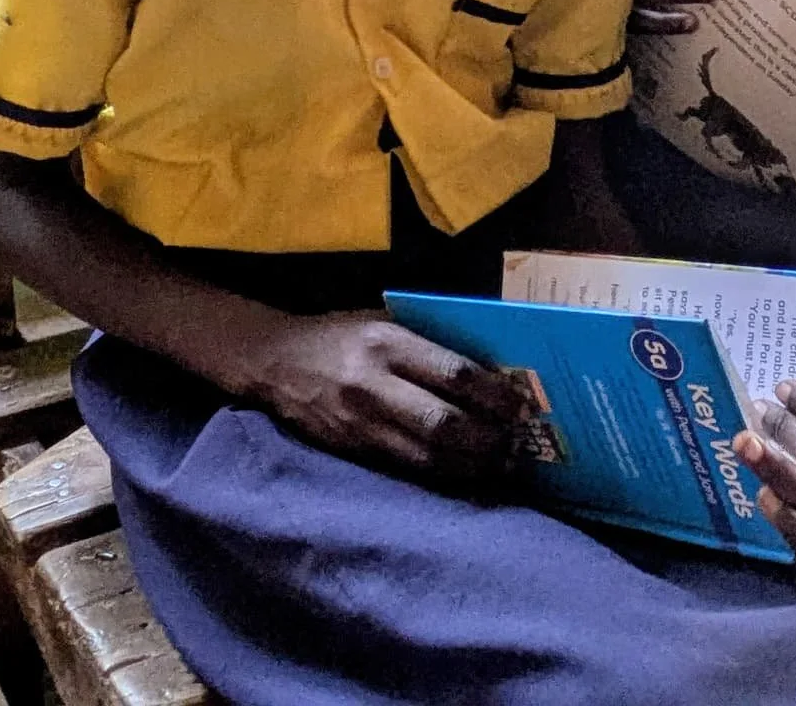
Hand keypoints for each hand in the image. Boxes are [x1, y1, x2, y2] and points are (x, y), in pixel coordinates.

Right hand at [236, 313, 522, 478]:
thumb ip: (426, 340)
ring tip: (500, 465)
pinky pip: (407, 468)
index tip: (520, 404)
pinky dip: (442, 475)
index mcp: (387, 343)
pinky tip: (465, 474)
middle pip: (444, 423)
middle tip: (517, 443)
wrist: (275, 363)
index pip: (452, 373)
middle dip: (488, 438)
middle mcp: (375, 385)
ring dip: (471, 465)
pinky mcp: (354, 450)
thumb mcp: (380, 320)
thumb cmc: (338, 335)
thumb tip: (485, 365)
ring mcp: (362, 422)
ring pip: (428, 455)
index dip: (493, 394)